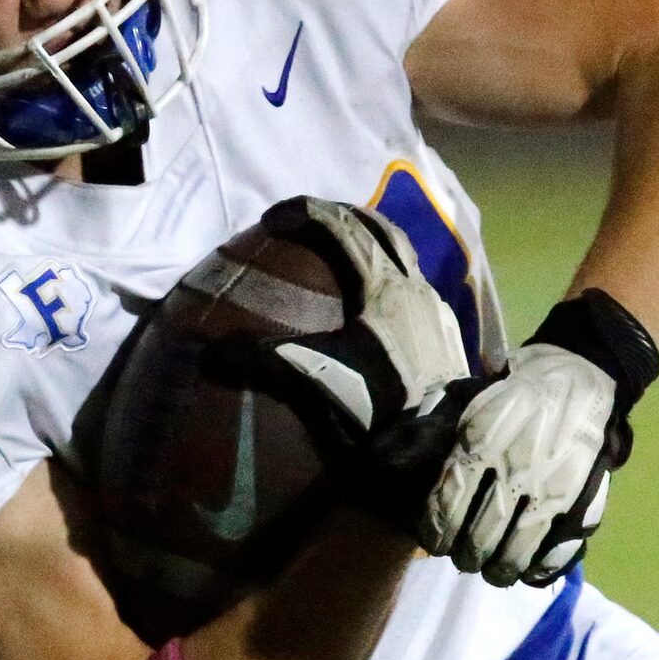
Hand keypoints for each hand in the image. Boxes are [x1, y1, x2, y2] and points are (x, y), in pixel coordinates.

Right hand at [200, 198, 471, 534]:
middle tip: (308, 222)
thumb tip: (211, 352)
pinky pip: (416, 286)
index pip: (342, 227)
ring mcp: (436, 307)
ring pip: (403, 255)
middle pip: (379, 228)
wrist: (444, 447)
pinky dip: (389, 278)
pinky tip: (376, 308)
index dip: (306, 212)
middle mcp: (414, 287)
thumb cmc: (381, 409)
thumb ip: (265, 361)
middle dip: (341, 217)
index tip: (273, 218)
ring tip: (342, 259)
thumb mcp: (316, 382)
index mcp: (382, 288)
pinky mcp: (447, 331)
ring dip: (371, 244)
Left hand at [422, 288, 658, 586]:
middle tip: (463, 559)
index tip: (434, 543)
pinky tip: (528, 571)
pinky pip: (557, 546)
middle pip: (479, 536)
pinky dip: (540, 566)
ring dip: (500, 569)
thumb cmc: (513, 391)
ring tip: (493, 572)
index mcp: (479, 443)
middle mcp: (513, 469)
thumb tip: (390, 462)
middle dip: (466, 556)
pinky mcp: (579, 497)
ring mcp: (549, 487)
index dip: (435, 533)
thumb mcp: (466, 402)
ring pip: (516, 549)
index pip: (446, 504)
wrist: (578, 374)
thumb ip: (435, 433)